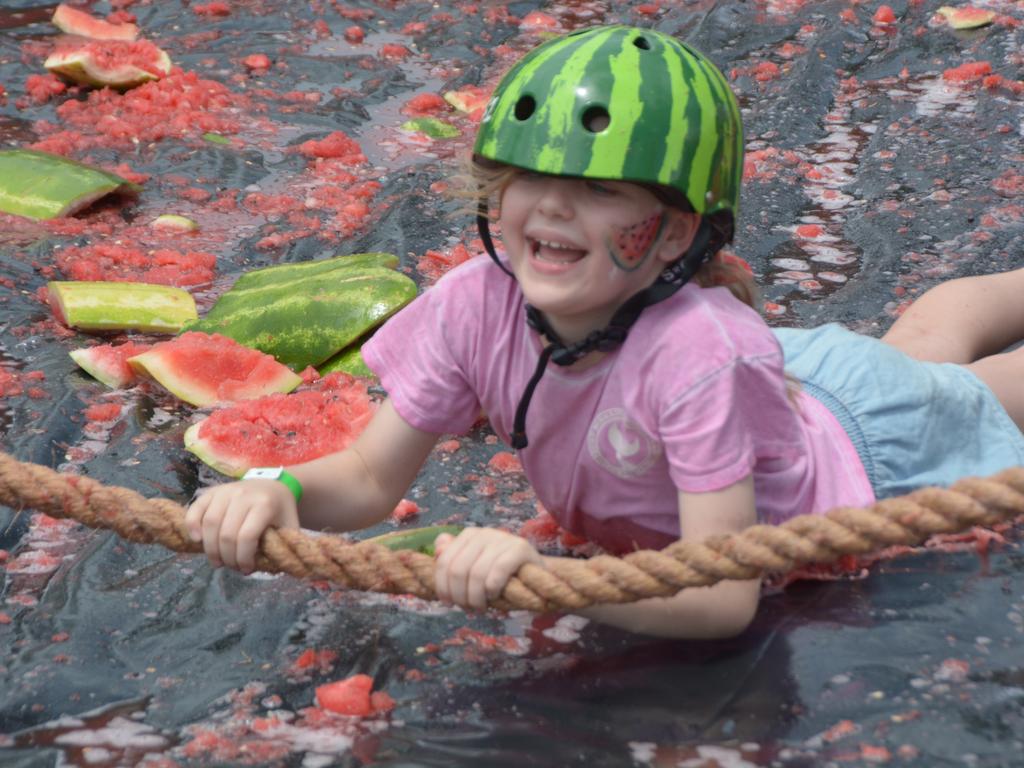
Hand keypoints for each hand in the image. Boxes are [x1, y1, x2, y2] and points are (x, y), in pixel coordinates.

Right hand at [184, 479, 299, 573]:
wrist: (274, 485)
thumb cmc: (281, 511)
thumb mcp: (290, 526)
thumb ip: (284, 545)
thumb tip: (275, 568)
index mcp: (264, 504)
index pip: (247, 536)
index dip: (243, 558)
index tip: (246, 569)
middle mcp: (243, 495)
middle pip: (226, 533)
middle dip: (227, 557)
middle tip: (231, 567)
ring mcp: (226, 491)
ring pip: (210, 523)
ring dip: (210, 548)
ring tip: (217, 561)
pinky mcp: (212, 491)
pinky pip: (196, 509)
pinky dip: (192, 525)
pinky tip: (197, 540)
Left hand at [433, 528, 542, 610]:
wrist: (536, 573)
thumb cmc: (501, 575)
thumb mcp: (474, 568)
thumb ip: (454, 559)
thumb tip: (438, 549)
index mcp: (469, 535)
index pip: (445, 561)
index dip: (442, 586)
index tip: (448, 603)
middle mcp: (484, 533)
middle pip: (458, 570)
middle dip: (459, 596)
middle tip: (467, 608)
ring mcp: (503, 538)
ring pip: (476, 574)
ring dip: (475, 598)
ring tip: (480, 607)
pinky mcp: (520, 548)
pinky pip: (497, 572)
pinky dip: (492, 590)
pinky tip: (494, 596)